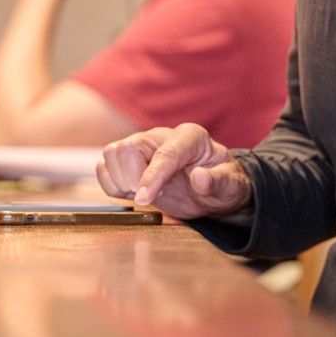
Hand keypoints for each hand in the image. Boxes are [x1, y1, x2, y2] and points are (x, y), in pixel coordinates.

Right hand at [97, 123, 252, 219]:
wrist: (212, 190)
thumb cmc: (223, 183)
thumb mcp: (231, 186)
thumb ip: (217, 181)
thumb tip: (200, 178)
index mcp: (189, 137)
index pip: (163, 153)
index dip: (151, 177)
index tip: (144, 199)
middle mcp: (161, 137)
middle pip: (127, 148)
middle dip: (134, 178)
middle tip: (153, 197)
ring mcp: (142, 147)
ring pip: (111, 154)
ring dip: (121, 181)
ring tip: (144, 194)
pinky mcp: (128, 162)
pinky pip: (104, 168)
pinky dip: (111, 185)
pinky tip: (132, 193)